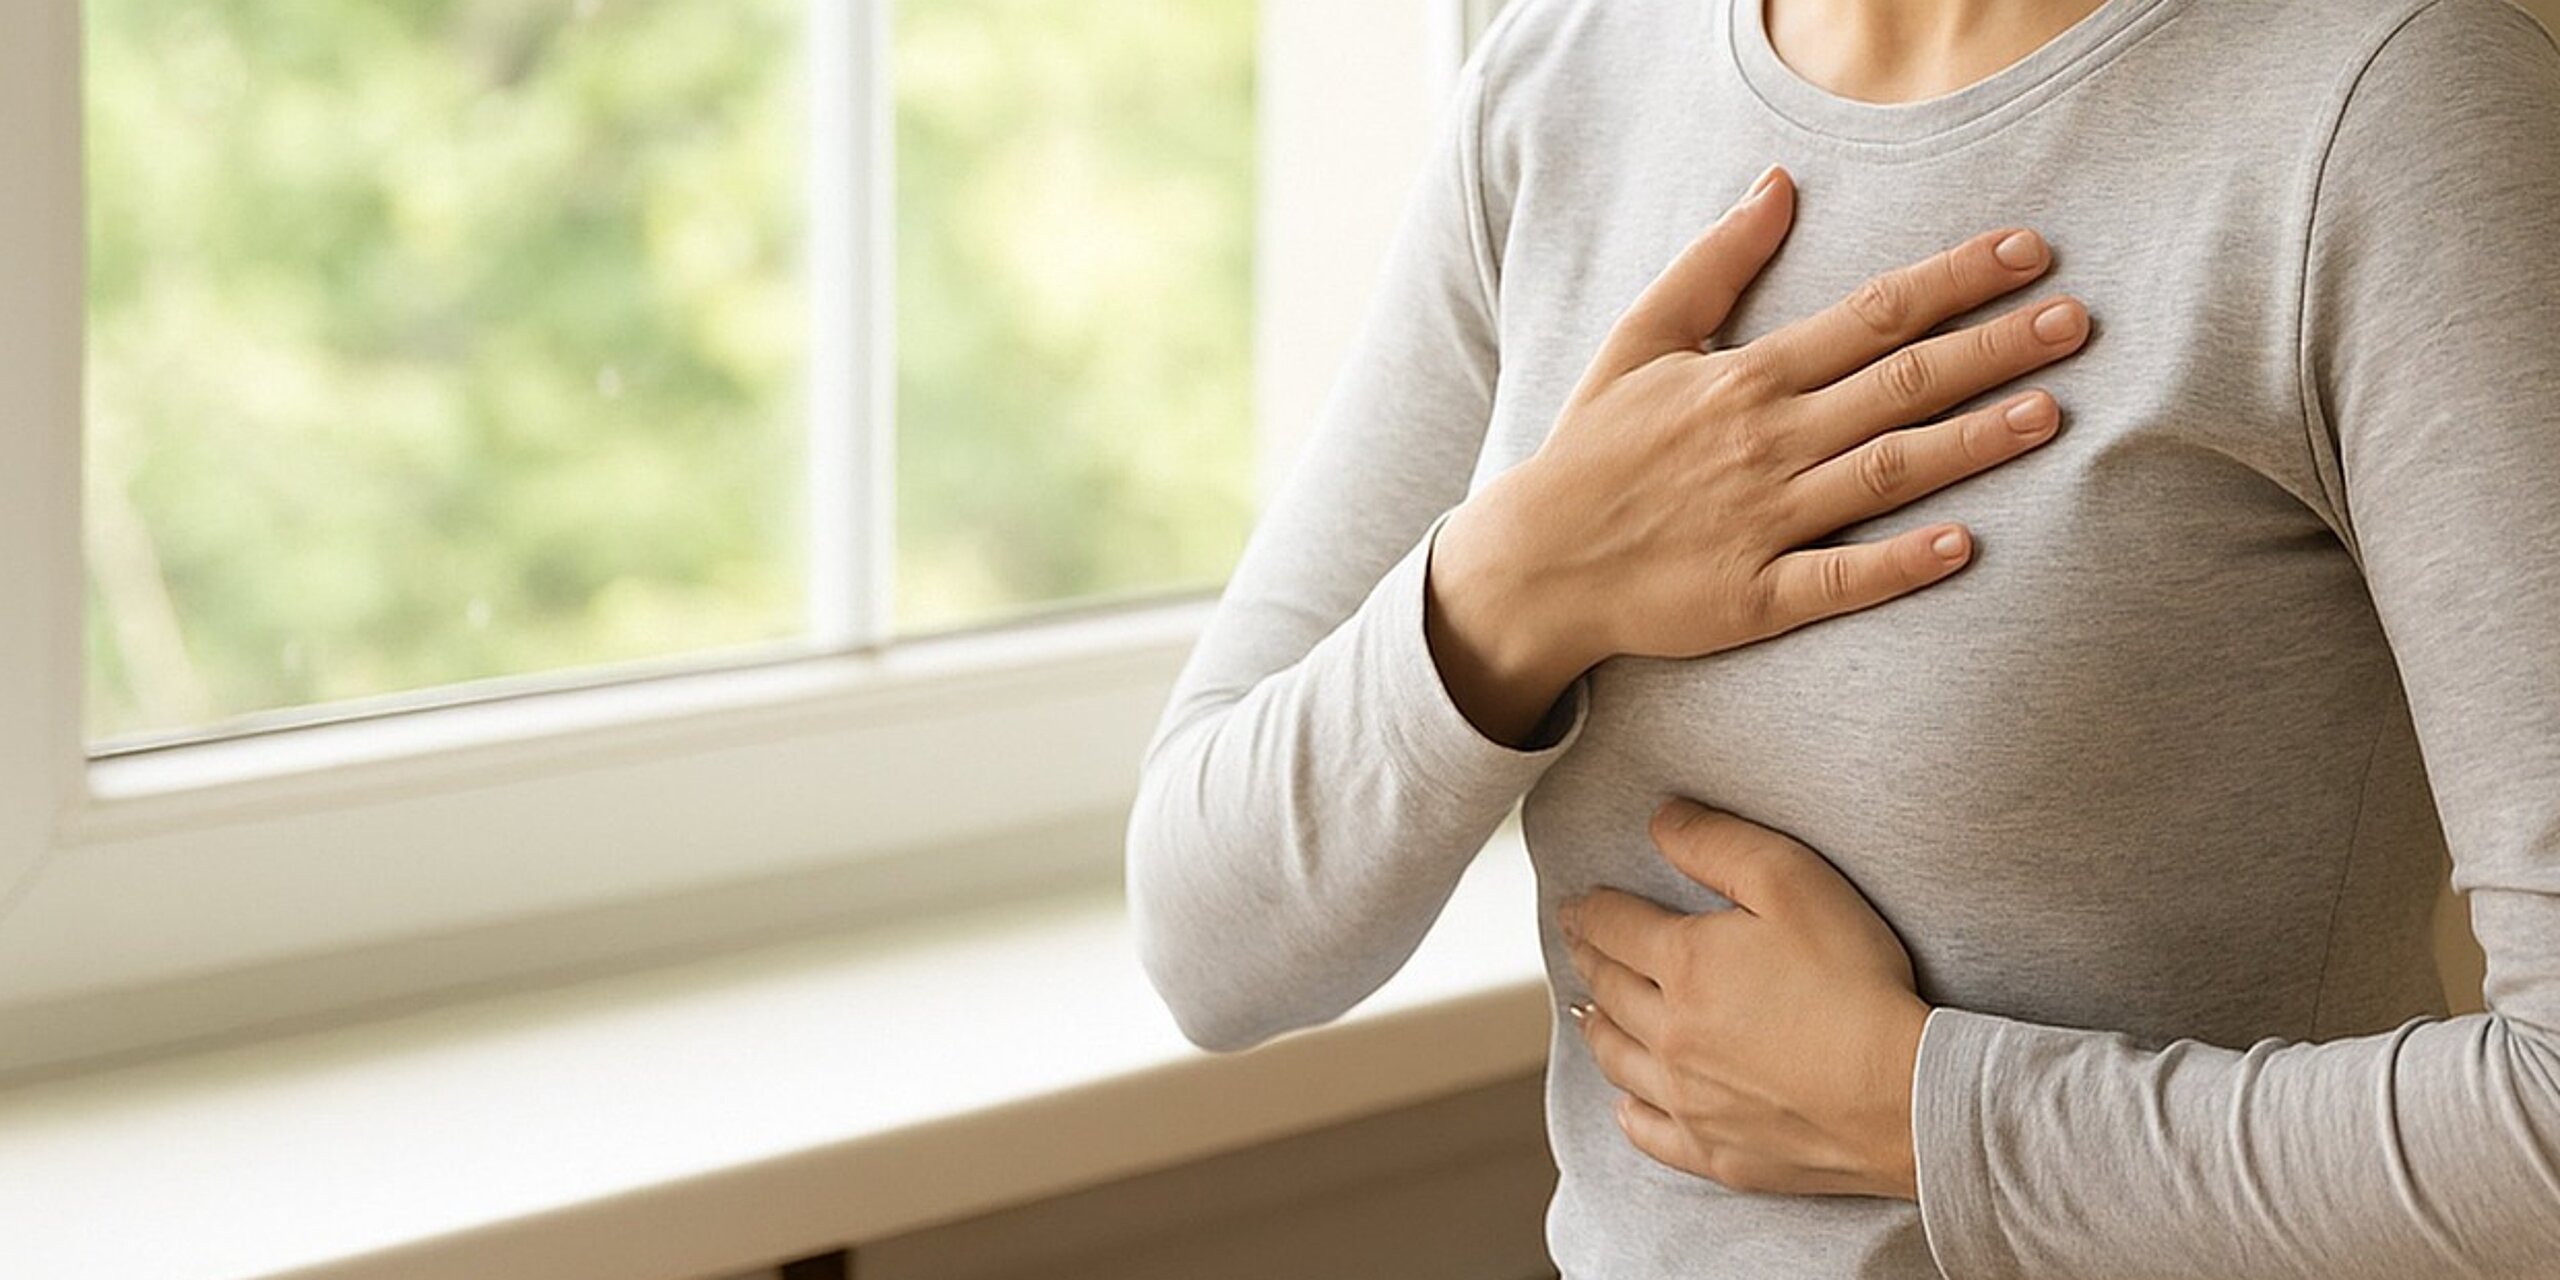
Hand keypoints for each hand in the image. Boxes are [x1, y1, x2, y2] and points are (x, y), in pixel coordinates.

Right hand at [1424, 165, 2090, 743]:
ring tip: (2052, 412)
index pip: (1873, 314)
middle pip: (1901, 383)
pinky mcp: (1754, 596)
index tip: (2031, 253)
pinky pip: (1838, 579)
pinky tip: (1962, 546)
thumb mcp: (1640, 338)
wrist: (1534, 561)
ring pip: (1887, 472)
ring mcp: (1762, 520)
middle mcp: (1765, 442)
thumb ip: (1715, 262)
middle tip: (2079, 321)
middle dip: (1996, 348)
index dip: (1957, 280)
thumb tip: (1779, 185)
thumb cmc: (1593, 448)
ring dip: (1972, 441)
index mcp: (1746, 377)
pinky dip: (1899, 563)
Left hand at [1557, 797, 1930, 1200]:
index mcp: (1683, 964)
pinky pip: (1651, 1133)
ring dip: (1598, 1030)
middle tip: (1578, 946)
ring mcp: (1689, 1099)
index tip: (1576, 905)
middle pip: (1610, 989)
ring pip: (1619, 1060)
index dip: (1591, 910)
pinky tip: (1627, 1104)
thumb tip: (1661, 820)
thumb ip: (1718, 843)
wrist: (1901, 1096)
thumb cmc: (1856, 982)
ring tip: (1587, 1014)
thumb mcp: (1793, 882)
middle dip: (1589, 960)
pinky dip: (1631, 1113)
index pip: (1614, 927)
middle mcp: (1670, 1034)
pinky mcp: (1717, 1152)